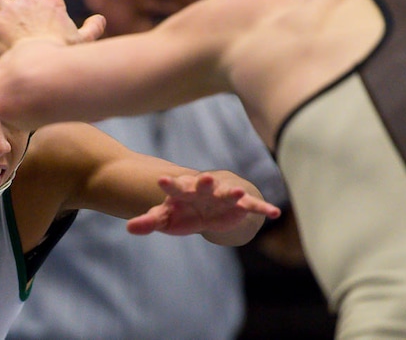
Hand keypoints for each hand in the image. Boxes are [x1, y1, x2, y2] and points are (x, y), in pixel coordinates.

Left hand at [127, 173, 280, 239]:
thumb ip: (148, 222)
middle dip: (206, 182)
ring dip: (233, 193)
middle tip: (206, 178)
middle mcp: (204, 190)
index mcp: (183, 191)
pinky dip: (262, 208)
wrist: (204, 208)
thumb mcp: (163, 218)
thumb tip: (129, 228)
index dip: (168, 184)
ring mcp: (222, 196)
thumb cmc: (180, 211)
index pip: (174, 186)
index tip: (161, 180)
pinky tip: (275, 213)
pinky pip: (251, 206)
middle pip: (203, 185)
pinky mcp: (238, 205)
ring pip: (228, 193)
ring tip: (238, 193)